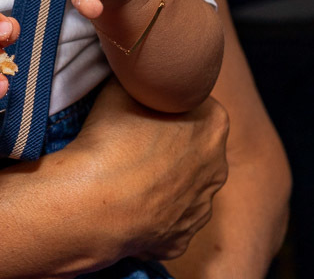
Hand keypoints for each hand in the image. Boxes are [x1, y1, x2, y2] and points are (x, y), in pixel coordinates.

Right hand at [69, 80, 229, 262]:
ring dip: (159, 181)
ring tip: (124, 175)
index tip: (144, 107)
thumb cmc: (111, 139)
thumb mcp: (121, 86)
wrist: (96, 202)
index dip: (168, 103)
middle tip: (132, 139)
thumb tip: (134, 73)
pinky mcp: (181, 240)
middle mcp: (217, 167)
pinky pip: (166, 221)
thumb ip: (139, 78)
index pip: (196, 103)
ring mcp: (201, 207)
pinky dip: (148, 213)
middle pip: (194, 147)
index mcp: (213, 123)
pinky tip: (124, 204)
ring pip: (181, 187)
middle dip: (169, 144)